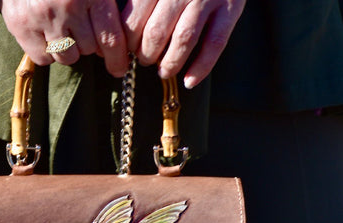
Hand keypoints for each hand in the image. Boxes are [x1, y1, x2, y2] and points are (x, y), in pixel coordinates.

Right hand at [0, 0, 128, 76]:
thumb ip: (106, 4)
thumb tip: (122, 43)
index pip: (110, 38)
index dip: (117, 59)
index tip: (120, 69)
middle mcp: (67, 6)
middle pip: (89, 49)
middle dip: (88, 42)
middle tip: (79, 25)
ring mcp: (42, 18)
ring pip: (67, 58)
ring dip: (68, 49)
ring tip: (61, 27)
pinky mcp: (22, 27)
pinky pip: (44, 59)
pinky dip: (47, 52)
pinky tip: (44, 32)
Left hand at [121, 0, 244, 86]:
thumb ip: (141, 3)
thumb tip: (123, 39)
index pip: (135, 21)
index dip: (130, 43)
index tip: (129, 51)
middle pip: (156, 32)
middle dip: (146, 55)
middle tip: (145, 60)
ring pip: (183, 39)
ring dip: (170, 64)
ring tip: (164, 71)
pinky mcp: (230, 8)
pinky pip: (215, 43)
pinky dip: (201, 67)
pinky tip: (189, 81)